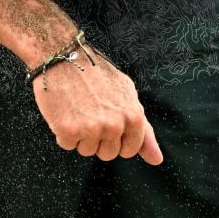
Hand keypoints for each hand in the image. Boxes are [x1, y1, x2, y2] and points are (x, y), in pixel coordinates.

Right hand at [33, 52, 163, 164]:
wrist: (62, 57)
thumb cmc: (95, 74)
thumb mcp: (127, 95)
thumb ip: (144, 130)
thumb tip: (157, 160)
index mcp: (133, 117)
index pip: (128, 150)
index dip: (116, 139)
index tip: (106, 122)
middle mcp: (115, 125)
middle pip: (107, 154)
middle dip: (97, 139)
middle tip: (89, 112)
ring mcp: (91, 129)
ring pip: (86, 151)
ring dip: (79, 136)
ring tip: (76, 110)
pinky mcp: (68, 130)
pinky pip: (66, 145)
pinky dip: (62, 132)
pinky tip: (63, 111)